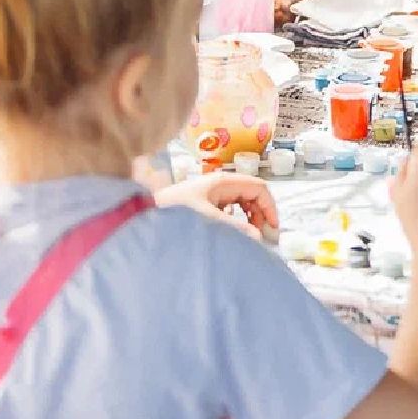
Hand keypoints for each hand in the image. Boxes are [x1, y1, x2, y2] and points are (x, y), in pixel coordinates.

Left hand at [155, 171, 278, 238]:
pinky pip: (230, 208)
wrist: (144, 215)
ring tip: (246, 235)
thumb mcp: (209, 220)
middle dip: (261, 213)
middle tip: (260, 235)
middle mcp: (221, 184)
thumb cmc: (176, 212)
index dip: (270, 206)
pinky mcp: (205, 202)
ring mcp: (213, 193)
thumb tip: (258, 237)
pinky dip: (236, 219)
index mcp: (224, 182)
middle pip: (253, 194)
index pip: (259, 187)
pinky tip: (230, 231)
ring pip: (242, 202)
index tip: (272, 228)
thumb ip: (235, 228)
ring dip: (249, 218)